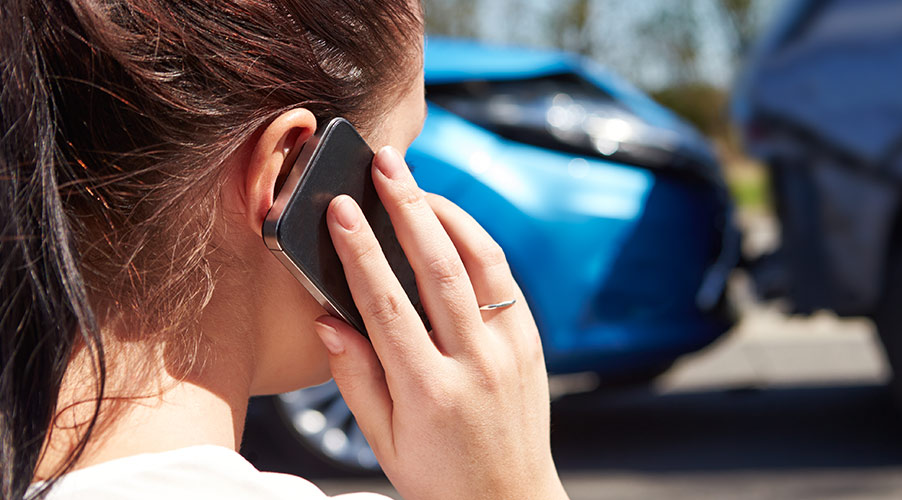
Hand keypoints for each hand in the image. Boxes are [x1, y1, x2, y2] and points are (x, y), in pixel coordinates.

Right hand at [311, 146, 567, 499]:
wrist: (511, 499)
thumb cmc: (439, 476)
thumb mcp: (385, 442)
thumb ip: (356, 380)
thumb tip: (328, 320)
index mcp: (430, 392)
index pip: (388, 306)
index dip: (361, 252)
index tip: (340, 210)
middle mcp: (476, 364)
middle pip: (439, 268)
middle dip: (407, 208)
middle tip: (385, 164)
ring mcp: (511, 350)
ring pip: (481, 263)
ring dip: (446, 213)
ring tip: (415, 182)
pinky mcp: (532, 343)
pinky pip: (503, 280)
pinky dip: (477, 243)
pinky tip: (450, 222)